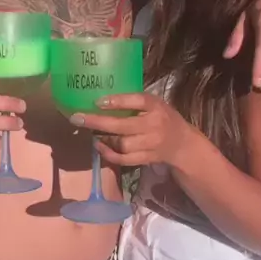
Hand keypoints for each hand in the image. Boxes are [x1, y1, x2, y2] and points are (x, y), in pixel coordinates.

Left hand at [69, 93, 192, 166]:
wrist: (182, 144)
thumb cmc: (163, 118)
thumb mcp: (153, 104)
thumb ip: (133, 101)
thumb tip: (101, 100)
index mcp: (156, 106)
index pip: (138, 100)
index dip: (118, 101)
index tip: (97, 101)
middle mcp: (154, 125)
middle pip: (123, 126)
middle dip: (98, 122)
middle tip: (78, 118)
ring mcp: (151, 144)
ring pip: (122, 144)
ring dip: (103, 139)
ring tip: (90, 131)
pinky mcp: (147, 158)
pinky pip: (124, 160)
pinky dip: (109, 154)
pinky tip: (99, 146)